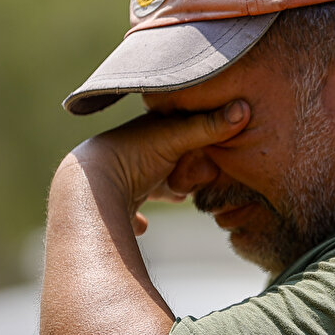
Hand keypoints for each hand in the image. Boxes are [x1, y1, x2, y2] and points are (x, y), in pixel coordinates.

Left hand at [64, 99, 249, 233]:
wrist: (90, 187)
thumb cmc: (133, 156)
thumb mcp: (176, 138)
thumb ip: (210, 127)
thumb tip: (244, 109)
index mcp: (148, 133)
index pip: (177, 131)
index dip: (194, 137)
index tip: (211, 146)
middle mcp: (134, 153)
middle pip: (164, 158)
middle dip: (178, 164)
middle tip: (199, 172)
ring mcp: (122, 180)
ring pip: (148, 183)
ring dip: (162, 188)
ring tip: (179, 194)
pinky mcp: (115, 207)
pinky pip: (128, 212)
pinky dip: (135, 218)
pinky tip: (143, 225)